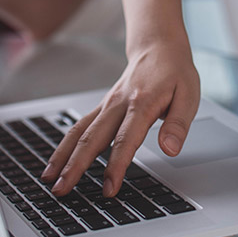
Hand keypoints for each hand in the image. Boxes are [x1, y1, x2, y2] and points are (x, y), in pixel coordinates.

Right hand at [41, 40, 200, 195]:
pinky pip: (80, 125)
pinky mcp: (103, 106)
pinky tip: (57, 160)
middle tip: (62, 190)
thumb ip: (178, 124)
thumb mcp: (189, 95)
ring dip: (63, 156)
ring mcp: (107, 104)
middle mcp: (119, 104)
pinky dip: (65, 144)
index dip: (116, 166)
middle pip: (92, 137)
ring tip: (48, 179)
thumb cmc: (175, 72)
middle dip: (75, 166)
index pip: (125, 139)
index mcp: (142, 103)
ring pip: (79, 131)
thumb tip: (170, 149)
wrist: (158, 46)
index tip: (109, 188)